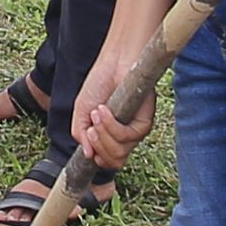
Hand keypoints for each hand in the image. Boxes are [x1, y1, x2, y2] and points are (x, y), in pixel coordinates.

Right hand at [68, 48, 156, 172]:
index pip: (108, 162)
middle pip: (113, 162)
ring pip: (119, 153)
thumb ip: (81, 135)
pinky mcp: (144, 123)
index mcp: (110, 136)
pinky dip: (111, 125)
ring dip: (102, 134)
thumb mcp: (81, 112)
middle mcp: (125, 137)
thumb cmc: (99, 84)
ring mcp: (135, 131)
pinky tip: (104, 109)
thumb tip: (88, 156)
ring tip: (97, 113)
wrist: (114, 64)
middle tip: (90, 127)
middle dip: (97, 146)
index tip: (89, 149)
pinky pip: (125, 137)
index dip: (98, 160)